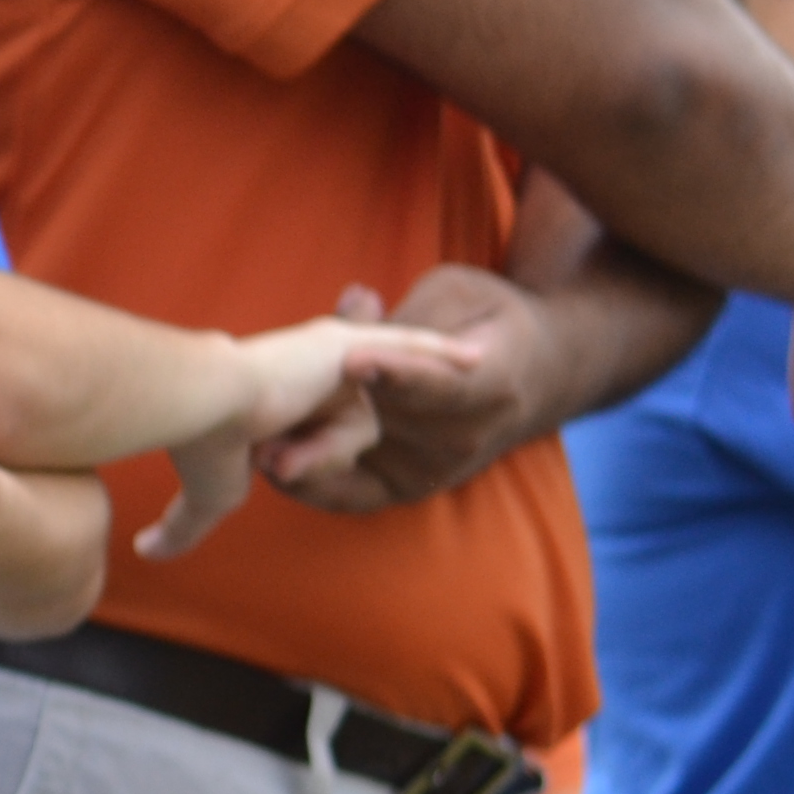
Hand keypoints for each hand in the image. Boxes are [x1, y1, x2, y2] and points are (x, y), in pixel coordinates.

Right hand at [144, 313, 481, 555]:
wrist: (199, 403)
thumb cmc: (201, 449)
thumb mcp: (207, 497)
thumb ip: (184, 525)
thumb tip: (145, 555)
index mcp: (270, 400)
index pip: (319, 414)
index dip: (328, 427)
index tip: (322, 434)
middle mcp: (299, 372)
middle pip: (355, 406)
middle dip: (362, 415)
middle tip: (361, 430)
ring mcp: (324, 357)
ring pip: (380, 385)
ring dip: (414, 383)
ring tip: (464, 377)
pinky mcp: (343, 346)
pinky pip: (407, 349)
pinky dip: (439, 352)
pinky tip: (476, 357)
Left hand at [268, 272, 566, 513]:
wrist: (534, 374)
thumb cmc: (488, 320)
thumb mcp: (459, 297)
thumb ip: (406, 312)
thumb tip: (357, 302)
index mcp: (491, 383)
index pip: (440, 384)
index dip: (398, 373)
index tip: (356, 360)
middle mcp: (465, 435)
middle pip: (389, 434)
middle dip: (331, 431)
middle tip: (272, 431)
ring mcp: (436, 468)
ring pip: (364, 468)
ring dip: (308, 463)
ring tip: (259, 455)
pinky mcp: (406, 487)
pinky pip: (353, 495)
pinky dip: (310, 486)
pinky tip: (268, 466)